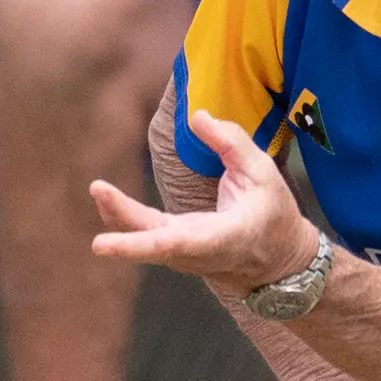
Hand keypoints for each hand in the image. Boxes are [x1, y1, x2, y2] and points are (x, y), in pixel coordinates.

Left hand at [90, 110, 320, 293]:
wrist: (280, 263)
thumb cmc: (275, 216)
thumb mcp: (265, 173)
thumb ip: (232, 143)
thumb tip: (197, 117)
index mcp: (225, 238)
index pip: (181, 244)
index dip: (144, 243)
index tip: (111, 242)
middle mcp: (199, 253)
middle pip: (155, 246)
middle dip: (125, 235)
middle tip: (100, 211)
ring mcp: (185, 257)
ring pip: (145, 242)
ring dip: (119, 216)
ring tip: (100, 190)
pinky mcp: (177, 251)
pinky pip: (146, 238)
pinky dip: (125, 218)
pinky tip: (106, 199)